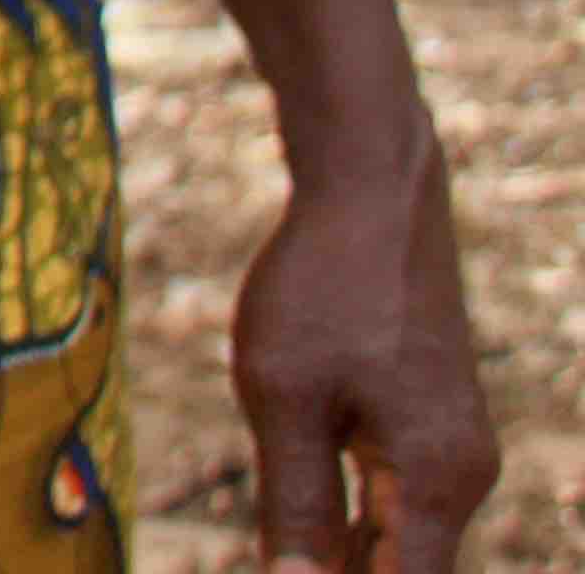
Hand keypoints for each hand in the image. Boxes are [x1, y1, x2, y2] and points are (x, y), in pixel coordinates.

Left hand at [237, 109, 496, 573]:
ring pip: (395, 539)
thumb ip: (295, 505)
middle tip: (271, 564)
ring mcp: (450, 451)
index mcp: (435, 481)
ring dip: (340, 557)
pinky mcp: (428, 426)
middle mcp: (460, 477)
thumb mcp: (285, 397)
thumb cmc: (322, 288)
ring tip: (277, 557)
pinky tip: (296, 526)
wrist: (373, 195)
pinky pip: (391, 500)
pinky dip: (347, 521)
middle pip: (400, 571)